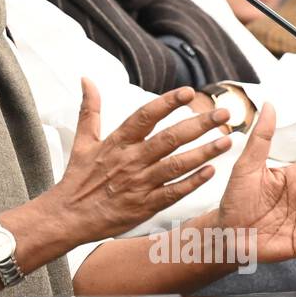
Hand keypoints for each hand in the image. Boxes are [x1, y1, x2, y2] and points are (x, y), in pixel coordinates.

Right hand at [49, 79, 233, 244]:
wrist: (68, 217)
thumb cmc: (77, 178)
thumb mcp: (83, 141)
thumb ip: (90, 109)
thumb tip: (87, 80)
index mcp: (117, 142)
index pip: (145, 116)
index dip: (167, 103)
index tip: (188, 92)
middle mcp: (130, 160)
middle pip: (169, 138)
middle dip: (199, 124)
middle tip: (223, 113)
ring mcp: (139, 183)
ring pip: (177, 164)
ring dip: (204, 152)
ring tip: (227, 141)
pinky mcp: (145, 206)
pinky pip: (174, 192)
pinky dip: (193, 182)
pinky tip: (212, 172)